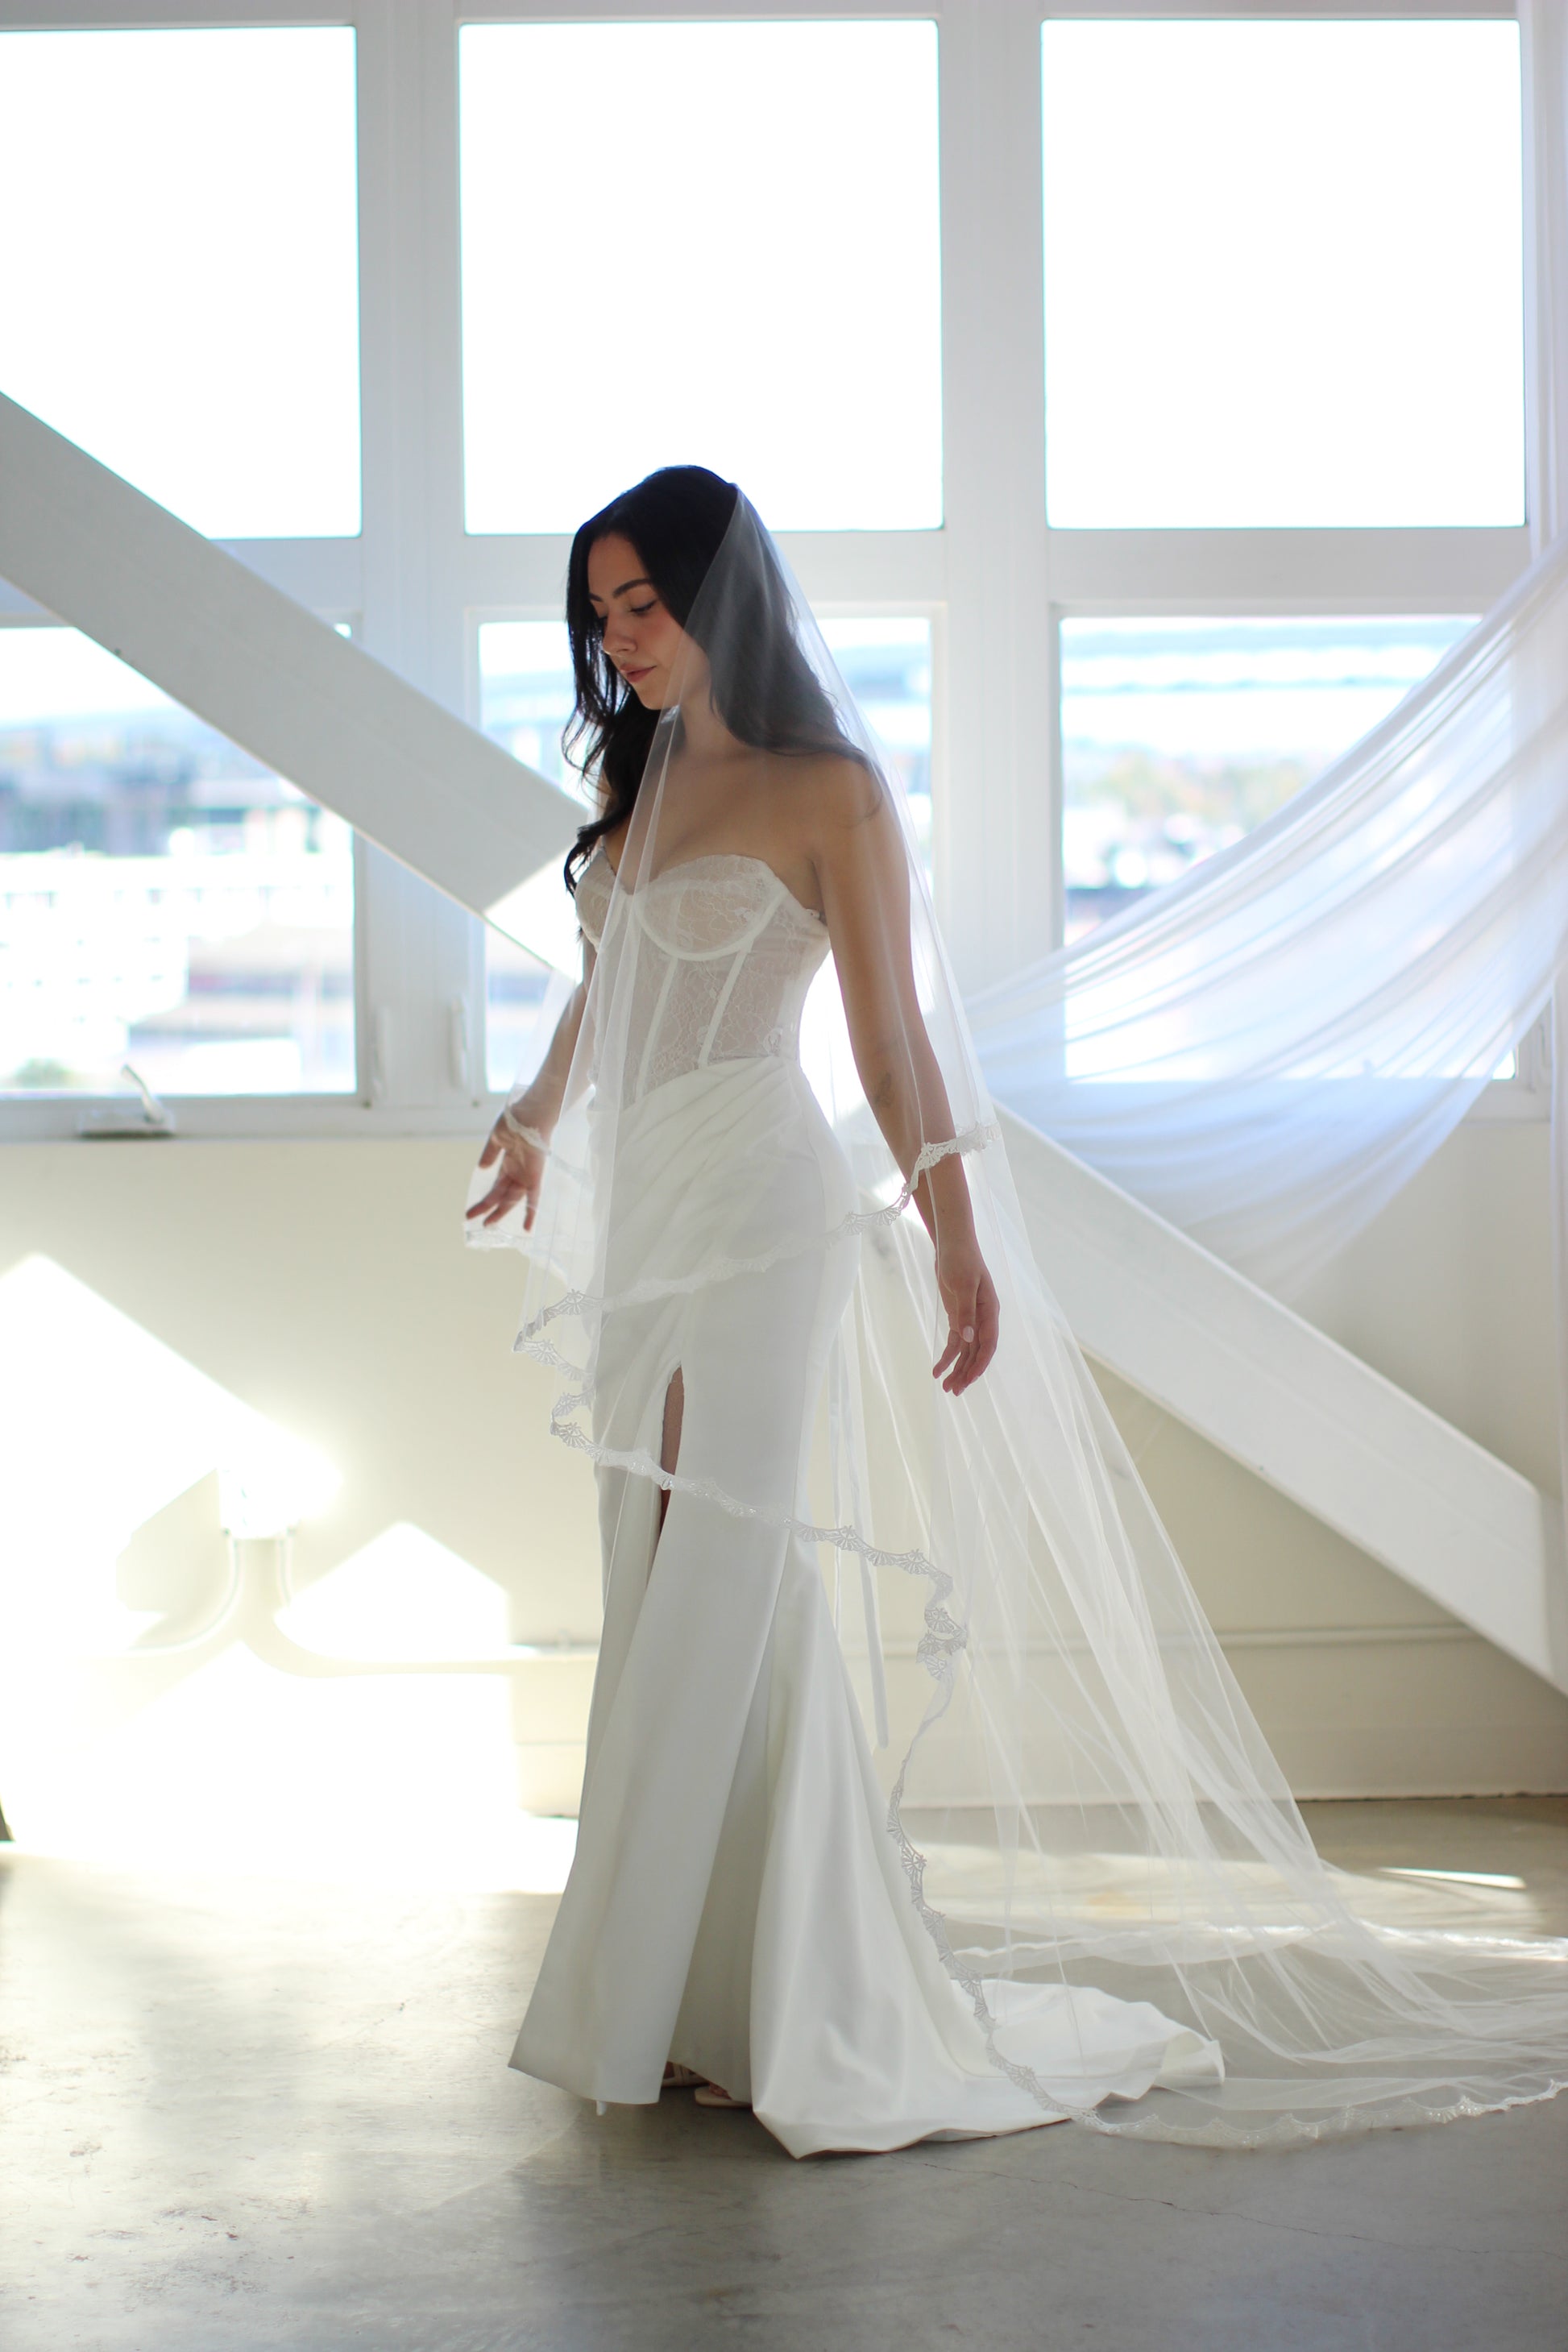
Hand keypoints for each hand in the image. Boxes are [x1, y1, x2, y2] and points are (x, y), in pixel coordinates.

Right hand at [466, 1113, 547, 1231]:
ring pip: (513, 1199)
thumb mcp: (498, 1139)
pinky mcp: (535, 1176)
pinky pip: (534, 1197)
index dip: (485, 1201)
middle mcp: (517, 1172)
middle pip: (503, 1196)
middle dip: (491, 1209)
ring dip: (502, 1212)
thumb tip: (481, 1169)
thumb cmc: (515, 1121)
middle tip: (479, 1222)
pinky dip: (531, 1212)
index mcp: (509, 1164)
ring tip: (489, 1224)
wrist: (530, 1113)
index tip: (470, 1212)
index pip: (495, 1187)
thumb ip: (490, 1154)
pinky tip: (527, 1227)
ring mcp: (526, 1175)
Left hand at [932, 1238, 999, 1395]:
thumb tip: (968, 1339)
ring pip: (966, 1351)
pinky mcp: (958, 1317)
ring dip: (957, 1369)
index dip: (980, 1363)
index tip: (969, 1380)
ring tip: (946, 1388)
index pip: (989, 1343)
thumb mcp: (963, 1285)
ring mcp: (971, 1319)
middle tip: (954, 1391)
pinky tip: (937, 1370)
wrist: (952, 1244)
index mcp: (990, 1311)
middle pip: (977, 1352)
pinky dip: (947, 1356)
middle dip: (967, 1372)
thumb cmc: (961, 1260)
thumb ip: (965, 1312)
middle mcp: (983, 1319)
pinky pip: (955, 1342)